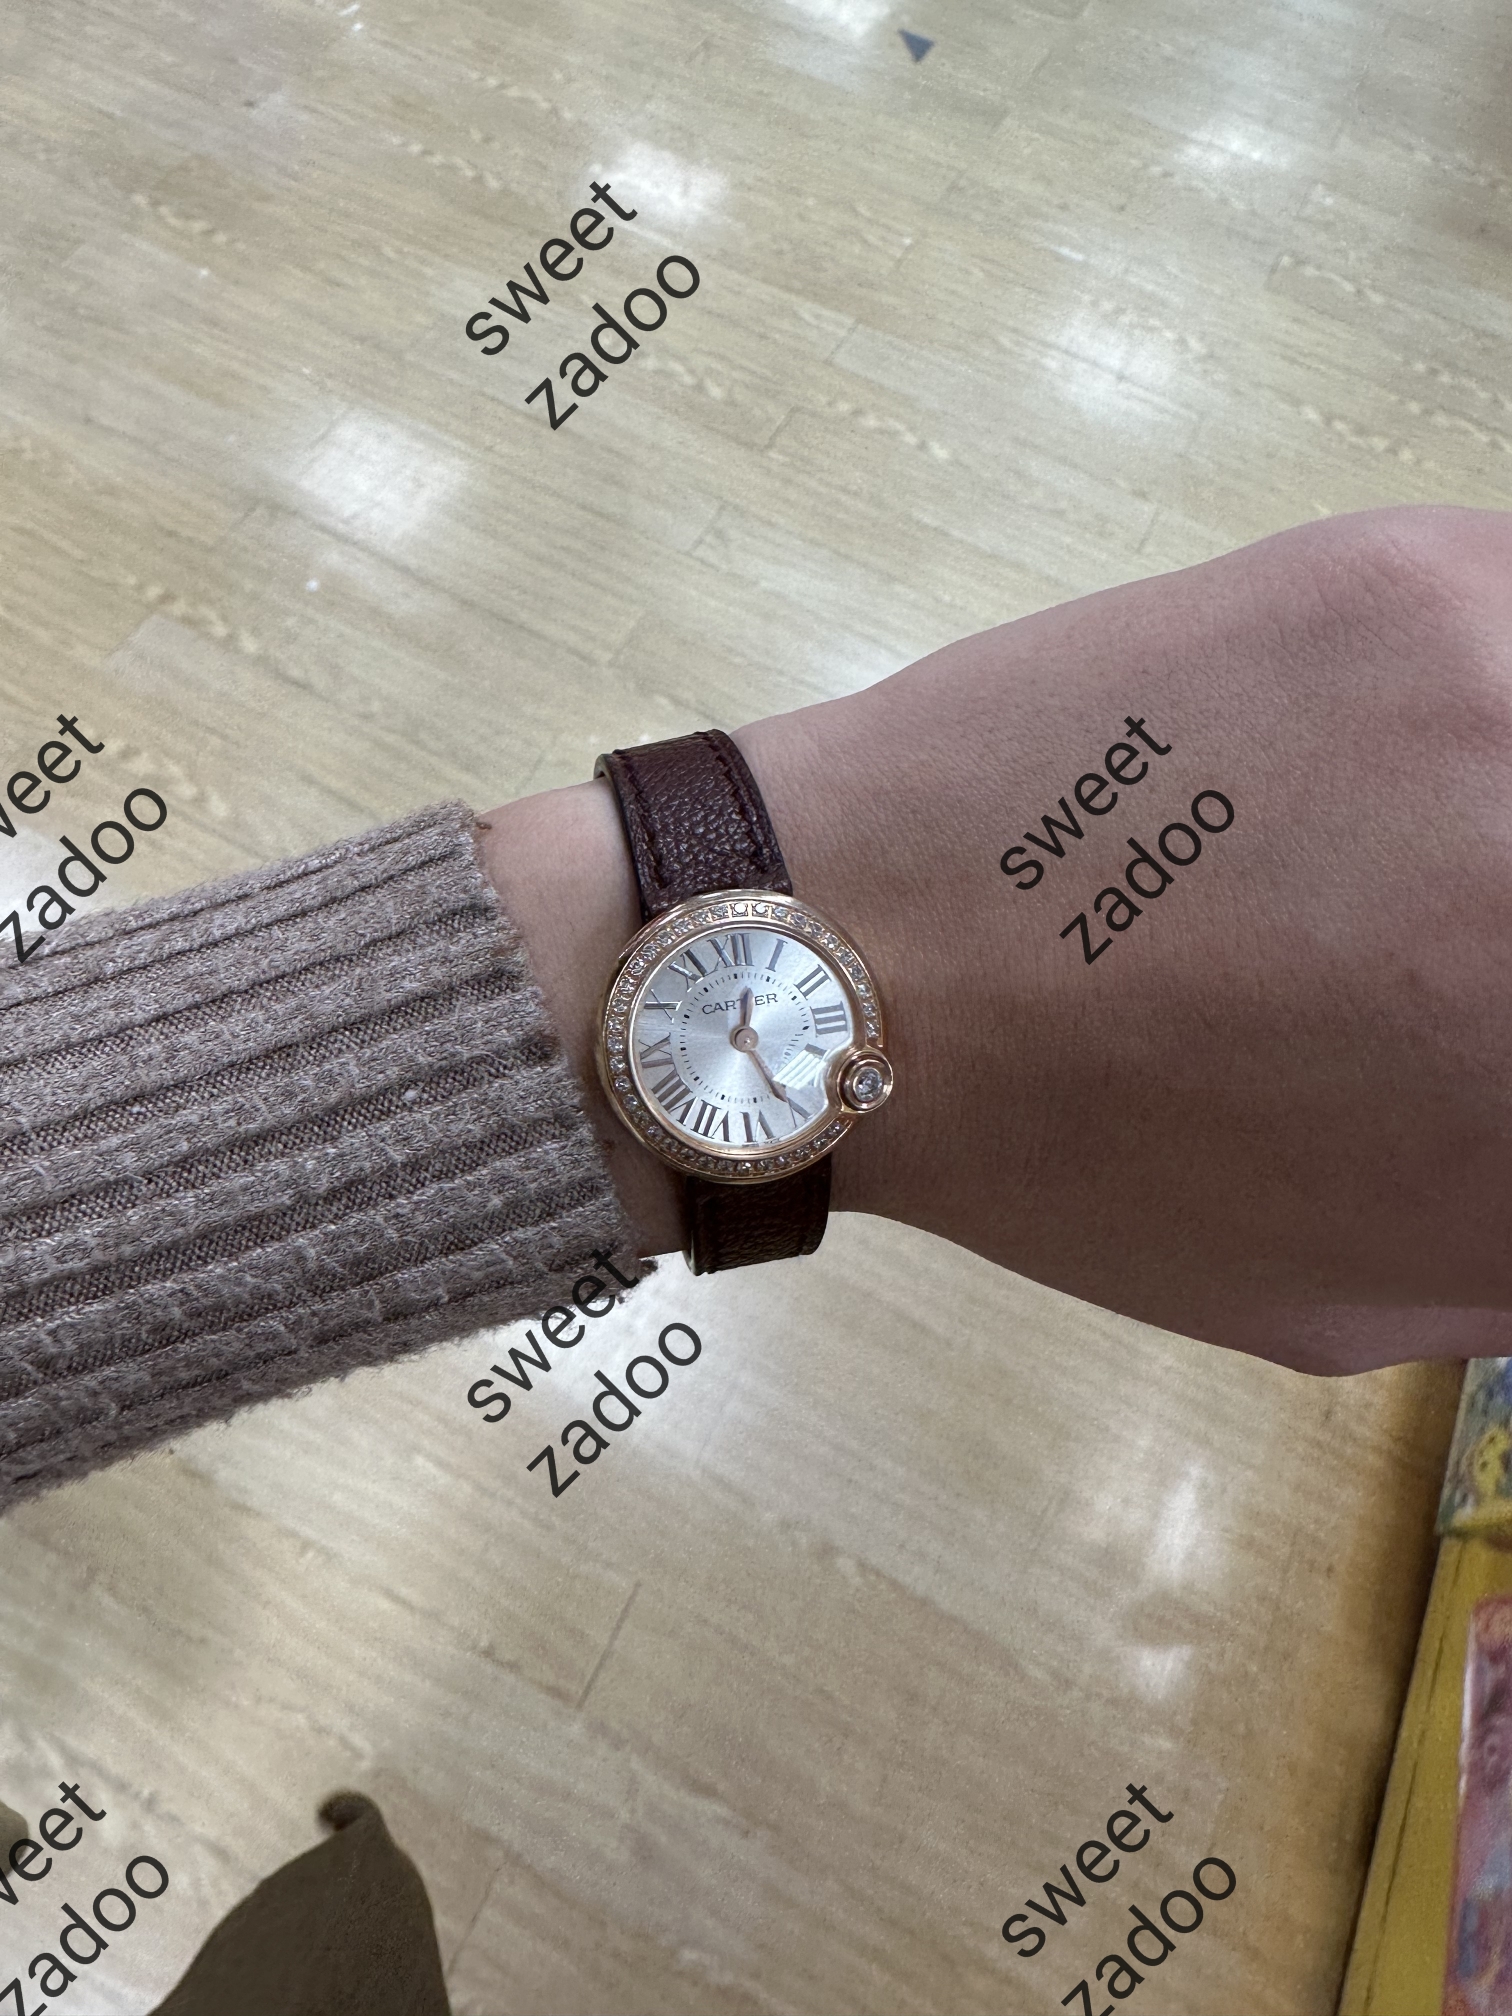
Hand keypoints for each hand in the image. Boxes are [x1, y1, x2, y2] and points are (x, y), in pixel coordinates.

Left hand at [483, 505, 1511, 1374]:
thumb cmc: (1083, 1161)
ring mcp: (1508, 699)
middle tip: (1453, 945)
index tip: (1492, 1020)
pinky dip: (1498, 684)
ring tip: (1413, 853)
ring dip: (1497, 799)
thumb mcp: (1347, 1286)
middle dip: (1507, 934)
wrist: (848, 958)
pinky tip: (1419, 737)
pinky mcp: (1414, 569)